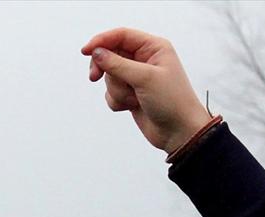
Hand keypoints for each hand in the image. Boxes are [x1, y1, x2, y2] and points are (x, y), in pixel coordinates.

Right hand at [81, 28, 212, 154]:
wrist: (178, 131)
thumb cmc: (172, 101)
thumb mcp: (144, 78)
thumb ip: (118, 64)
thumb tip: (97, 53)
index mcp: (153, 47)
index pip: (121, 36)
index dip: (101, 41)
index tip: (85, 51)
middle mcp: (144, 59)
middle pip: (111, 55)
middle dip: (105, 69)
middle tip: (93, 77)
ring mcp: (136, 77)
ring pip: (110, 77)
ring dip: (117, 90)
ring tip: (134, 99)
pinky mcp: (130, 93)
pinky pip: (111, 93)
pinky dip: (117, 101)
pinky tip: (133, 106)